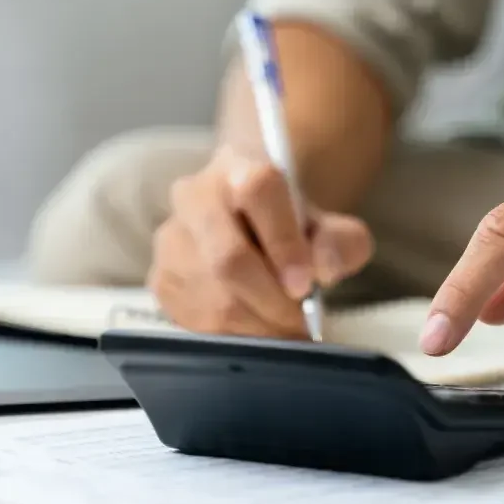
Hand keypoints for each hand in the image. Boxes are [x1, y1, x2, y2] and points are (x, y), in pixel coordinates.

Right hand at [149, 146, 373, 337]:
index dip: (284, 242)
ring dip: (258, 326)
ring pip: (214, 299)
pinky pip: (197, 322)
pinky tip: (255, 329)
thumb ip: (341, 242)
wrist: (247, 218)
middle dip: (273, 302)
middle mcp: (195, 197)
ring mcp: (171, 239)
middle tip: (300, 322)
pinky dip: (235, 336)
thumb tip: (324, 270)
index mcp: (241, 168)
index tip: (307, 284)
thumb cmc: (292, 225)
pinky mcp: (161, 279)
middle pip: (228, 259)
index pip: (258, 191)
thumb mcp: (330, 225)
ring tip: (283, 329)